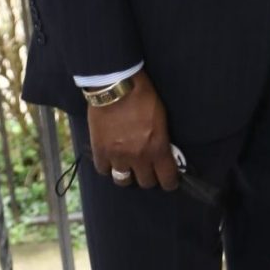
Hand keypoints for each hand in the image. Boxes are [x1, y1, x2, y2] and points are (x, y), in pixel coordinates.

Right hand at [87, 71, 178, 190]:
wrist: (116, 87)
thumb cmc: (143, 97)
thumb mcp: (162, 119)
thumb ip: (162, 140)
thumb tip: (163, 153)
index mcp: (157, 148)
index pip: (167, 178)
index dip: (170, 182)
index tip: (169, 181)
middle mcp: (138, 157)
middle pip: (145, 182)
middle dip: (149, 178)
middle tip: (148, 170)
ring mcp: (117, 156)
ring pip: (123, 181)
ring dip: (127, 175)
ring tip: (128, 168)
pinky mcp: (100, 151)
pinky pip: (103, 170)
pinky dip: (108, 167)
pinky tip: (111, 160)